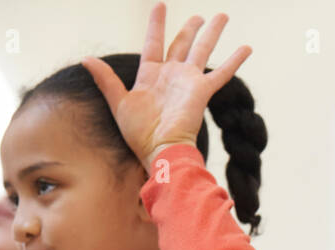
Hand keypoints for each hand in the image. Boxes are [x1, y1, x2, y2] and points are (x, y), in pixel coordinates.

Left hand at [81, 2, 251, 171]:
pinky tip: (247, 48)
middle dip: (191, 28)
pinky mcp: (202, 90)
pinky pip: (221, 72)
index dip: (157, 24)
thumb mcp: (118, 103)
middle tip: (200, 17)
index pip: (154, 42)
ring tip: (222, 17)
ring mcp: (188, 81)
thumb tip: (87, 59)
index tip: (161, 5)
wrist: (161, 150)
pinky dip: (235, 60)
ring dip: (212, 33)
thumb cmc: (139, 134)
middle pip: (182, 43)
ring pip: (203, 50)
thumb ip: (106, 80)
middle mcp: (171, 75)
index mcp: (150, 75)